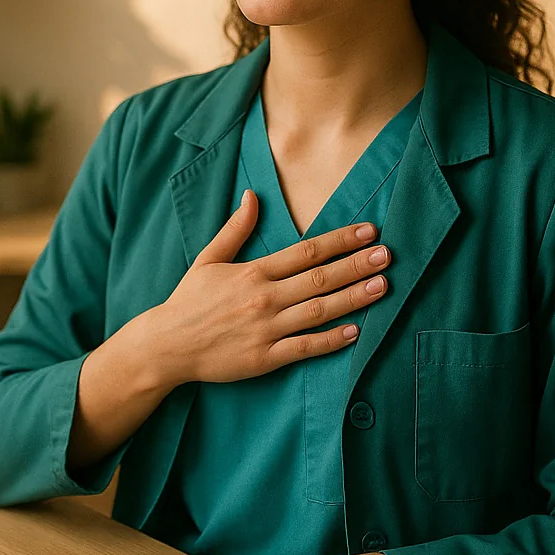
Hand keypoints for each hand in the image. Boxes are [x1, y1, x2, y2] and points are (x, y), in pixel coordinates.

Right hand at [142, 189, 391, 386]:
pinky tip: (356, 332)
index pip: (305, 251)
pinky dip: (330, 341)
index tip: (367, 230)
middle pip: (319, 279)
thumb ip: (235, 229)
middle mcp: (263, 298)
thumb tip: (252, 196)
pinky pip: (304, 348)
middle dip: (355, 265)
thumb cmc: (188, 301)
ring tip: (382, 286)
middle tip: (387, 254)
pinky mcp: (264, 358)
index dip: (339, 240)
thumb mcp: (208, 259)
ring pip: (318, 311)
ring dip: (353, 298)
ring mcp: (266, 330)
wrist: (166, 345)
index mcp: (253, 272)